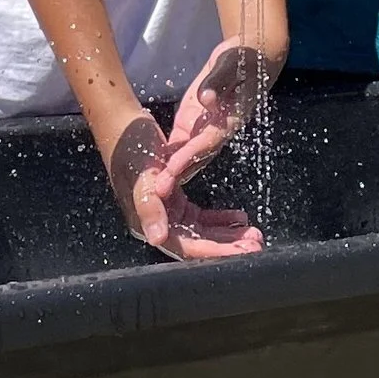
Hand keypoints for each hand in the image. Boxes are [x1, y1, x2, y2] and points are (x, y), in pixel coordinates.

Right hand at [104, 112, 262, 260]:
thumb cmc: (131, 148)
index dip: (216, 251)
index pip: (188, 247)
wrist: (122, 125)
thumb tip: (156, 239)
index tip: (244, 252)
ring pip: (202, 231)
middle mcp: (159, 222)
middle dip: (227, 245)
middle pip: (198, 243)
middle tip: (256, 243)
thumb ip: (149, 207)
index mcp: (149, 222)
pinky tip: (238, 218)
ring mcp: (167, 212)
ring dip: (226, 234)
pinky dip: (219, 218)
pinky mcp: (174, 200)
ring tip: (252, 234)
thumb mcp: (142, 176)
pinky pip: (200, 217)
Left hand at [158, 39, 283, 178]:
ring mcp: (205, 125)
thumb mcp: (233, 63)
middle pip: (197, 155)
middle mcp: (217, 128)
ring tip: (154, 188)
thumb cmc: (244, 57)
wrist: (249, 54)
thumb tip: (206, 99)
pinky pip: (181, 141)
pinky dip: (169, 154)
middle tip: (159, 191)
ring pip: (188, 152)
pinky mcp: (194, 118)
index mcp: (230, 118)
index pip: (208, 141)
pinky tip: (155, 167)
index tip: (173, 168)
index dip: (191, 155)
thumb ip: (219, 80)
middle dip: (178, 173)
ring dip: (173, 169)